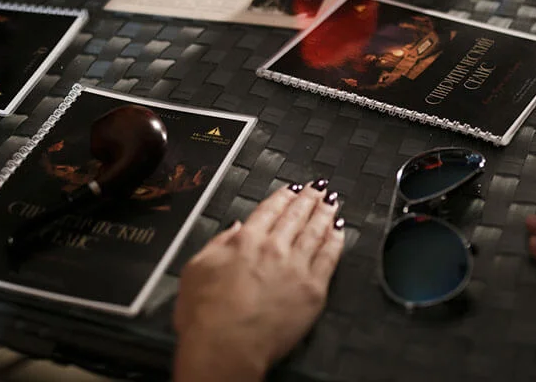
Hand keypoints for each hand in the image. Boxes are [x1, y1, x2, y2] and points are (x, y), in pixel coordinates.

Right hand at [174, 182, 344, 381]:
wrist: (225, 347)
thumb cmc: (205, 316)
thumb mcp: (196, 269)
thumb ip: (217, 244)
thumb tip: (233, 229)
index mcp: (245, 240)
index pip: (270, 210)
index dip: (283, 196)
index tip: (292, 189)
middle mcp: (274, 248)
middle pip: (296, 216)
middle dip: (308, 199)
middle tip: (318, 188)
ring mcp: (296, 267)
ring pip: (316, 231)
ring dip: (325, 213)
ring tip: (331, 202)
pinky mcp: (313, 290)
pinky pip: (329, 257)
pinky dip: (335, 241)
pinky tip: (339, 232)